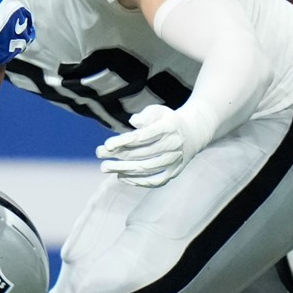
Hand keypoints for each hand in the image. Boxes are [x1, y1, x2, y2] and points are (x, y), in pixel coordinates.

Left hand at [96, 104, 213, 187]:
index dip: (123, 141)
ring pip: (146, 168)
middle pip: (141, 153)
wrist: (193, 133)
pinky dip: (137, 181)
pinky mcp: (174, 172)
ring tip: (105, 167)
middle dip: (117, 154)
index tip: (107, 144)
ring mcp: (174, 161)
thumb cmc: (167, 121)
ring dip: (123, 169)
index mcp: (168, 128)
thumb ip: (145, 115)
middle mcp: (173, 145)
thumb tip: (134, 122)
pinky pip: (155, 181)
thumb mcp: (159, 111)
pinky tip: (121, 177)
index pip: (143, 136)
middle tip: (99, 154)